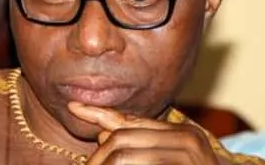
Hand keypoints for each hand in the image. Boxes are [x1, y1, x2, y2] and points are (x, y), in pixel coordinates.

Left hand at [68, 102, 222, 163]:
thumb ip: (141, 143)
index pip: (132, 120)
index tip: (74, 106)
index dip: (100, 113)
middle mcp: (188, 140)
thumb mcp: (167, 157)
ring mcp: (190, 156)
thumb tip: (103, 131)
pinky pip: (145, 163)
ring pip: (124, 155)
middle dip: (99, 157)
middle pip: (123, 138)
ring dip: (106, 164)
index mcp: (182, 135)